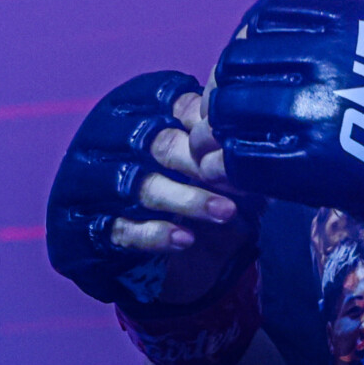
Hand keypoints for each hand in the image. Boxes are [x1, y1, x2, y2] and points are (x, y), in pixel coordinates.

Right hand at [46, 71, 258, 314]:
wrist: (159, 255)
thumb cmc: (193, 193)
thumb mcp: (213, 166)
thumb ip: (229, 147)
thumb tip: (267, 142)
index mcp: (146, 116)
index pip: (176, 108)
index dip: (207, 122)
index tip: (237, 137)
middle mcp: (120, 146)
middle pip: (161, 145)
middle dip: (200, 161)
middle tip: (235, 174)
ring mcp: (106, 188)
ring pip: (146, 188)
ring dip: (188, 199)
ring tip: (226, 212)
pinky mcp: (96, 227)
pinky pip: (125, 229)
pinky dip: (157, 233)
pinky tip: (186, 239)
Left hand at [210, 0, 363, 315]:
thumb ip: (347, 30)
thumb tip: (281, 30)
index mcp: (350, 25)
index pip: (265, 22)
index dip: (251, 46)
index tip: (255, 66)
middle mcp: (328, 62)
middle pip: (239, 63)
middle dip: (230, 85)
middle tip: (234, 107)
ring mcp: (319, 114)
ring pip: (233, 108)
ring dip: (227, 123)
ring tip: (238, 137)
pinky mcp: (314, 167)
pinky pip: (246, 160)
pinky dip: (238, 163)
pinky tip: (251, 167)